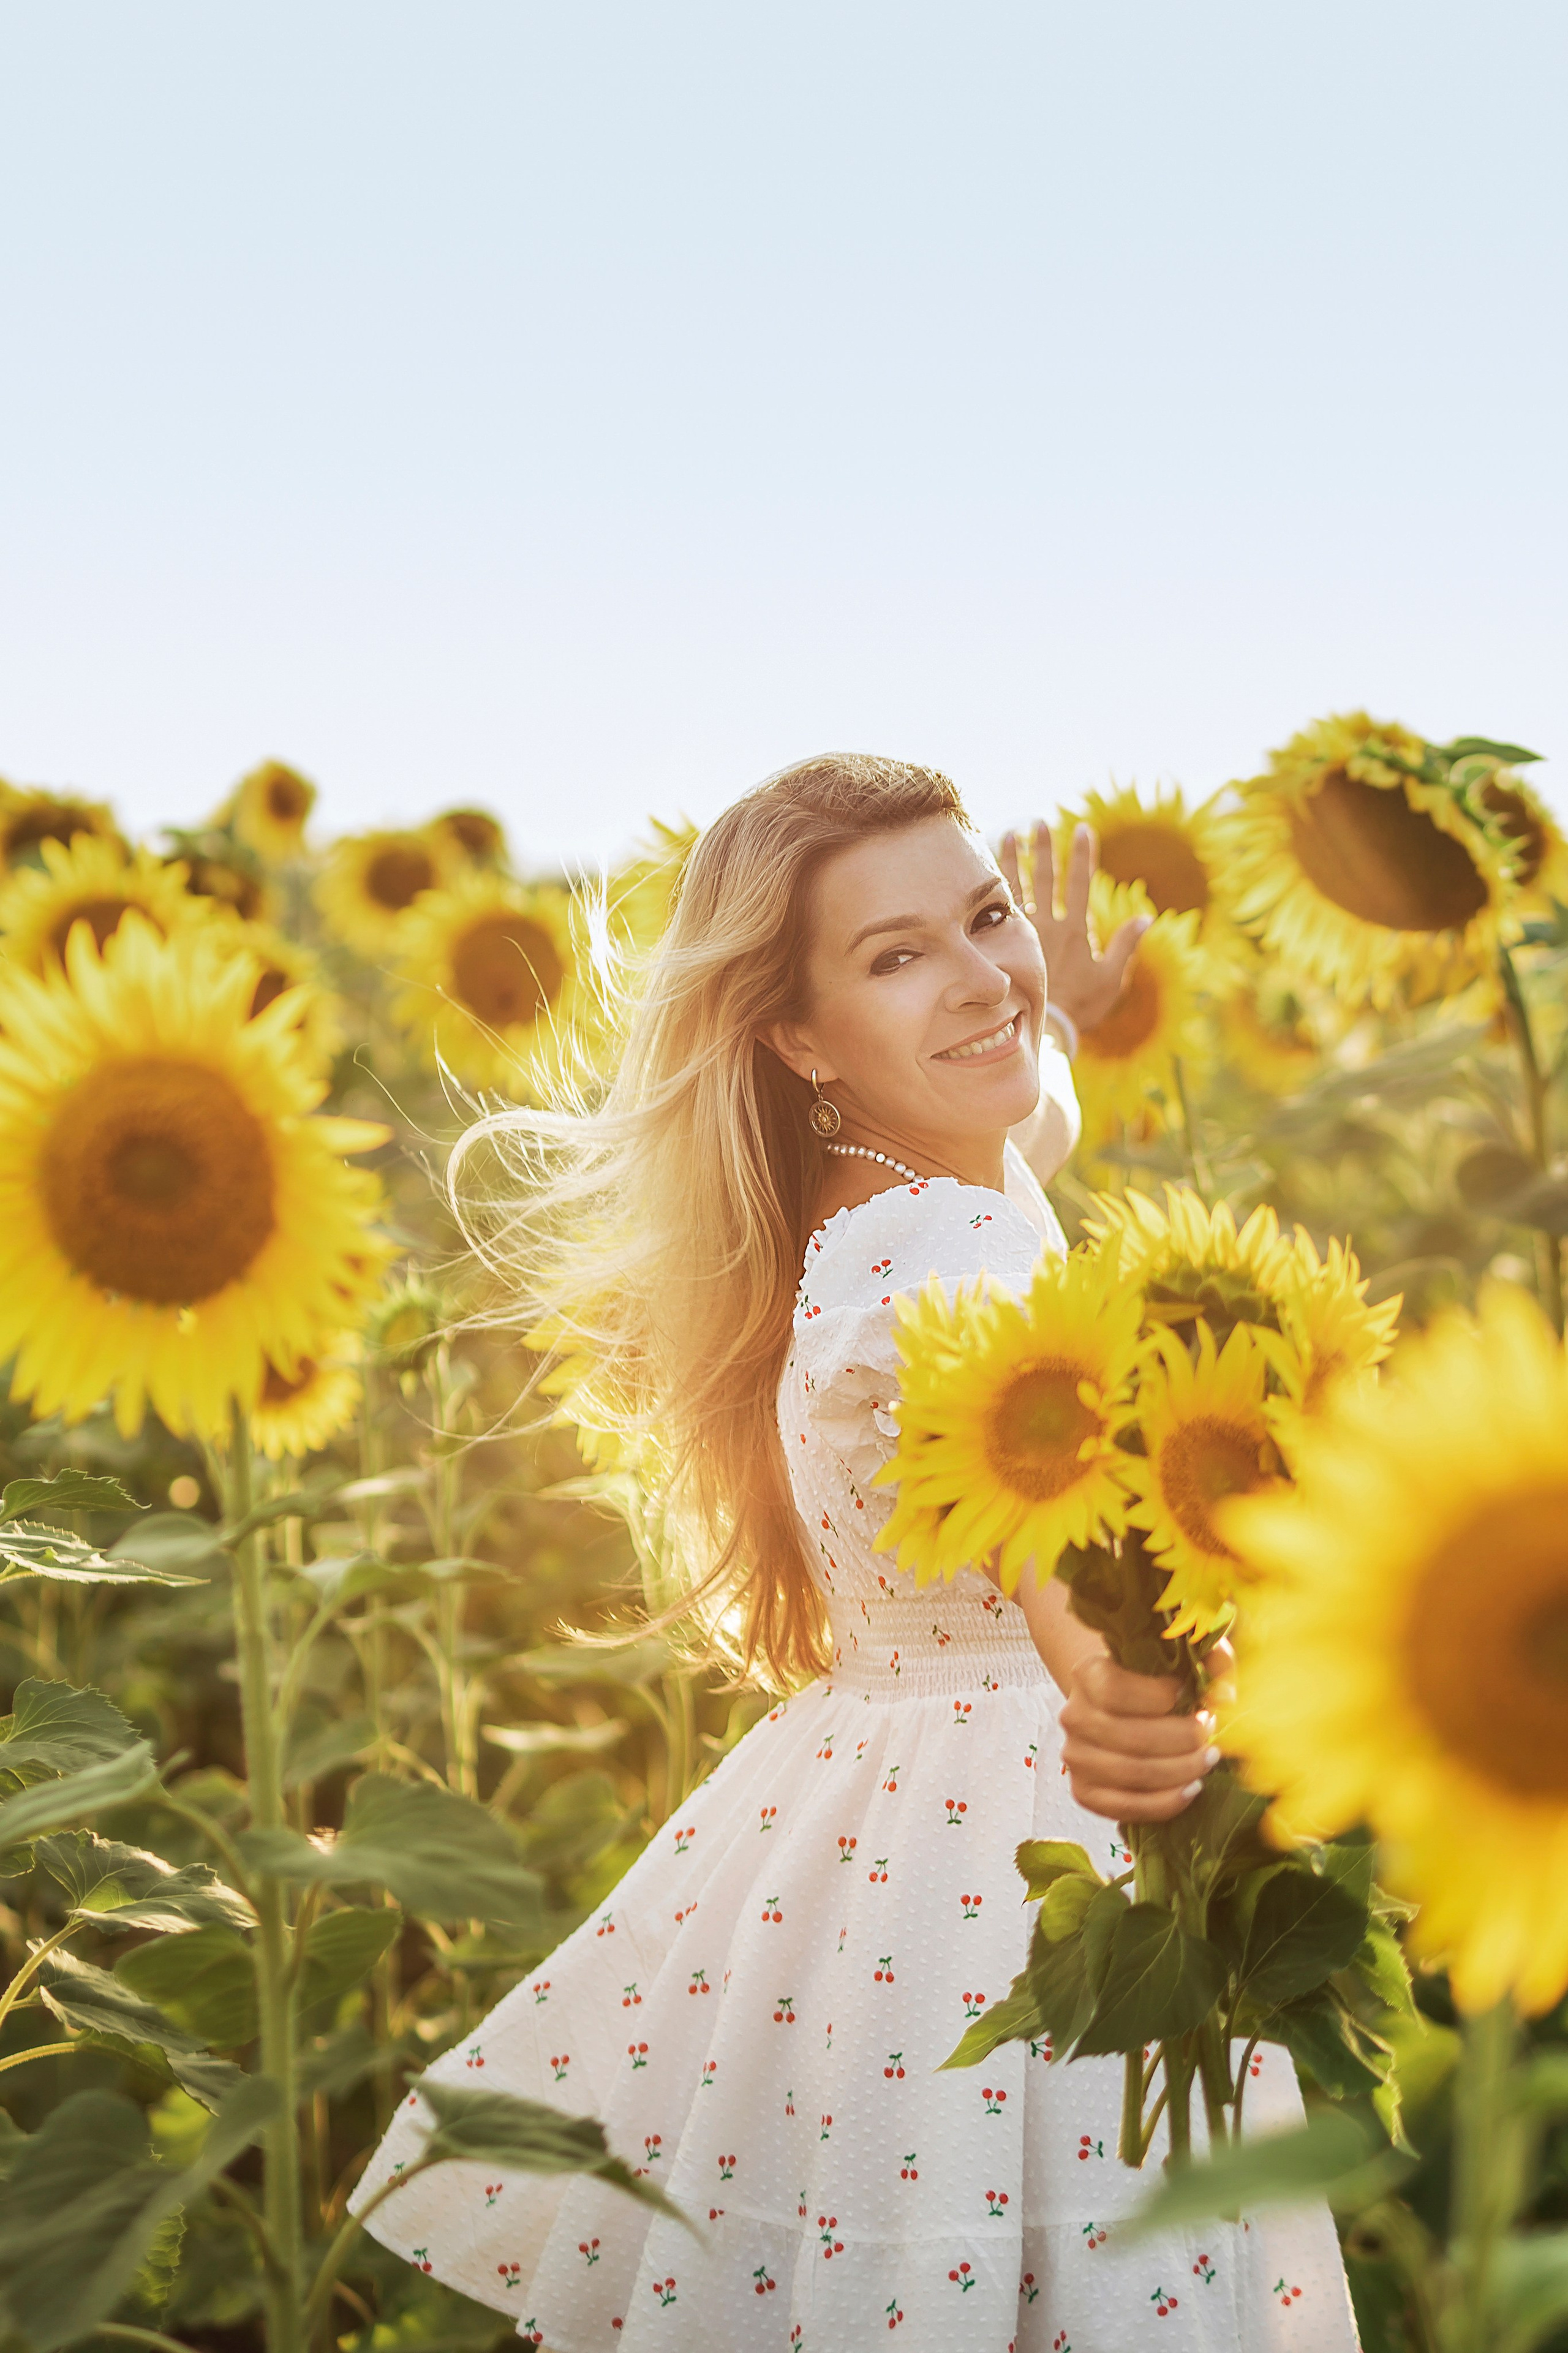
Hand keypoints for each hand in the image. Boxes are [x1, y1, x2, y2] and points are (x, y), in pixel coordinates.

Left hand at [1001, 820, 1149, 1037]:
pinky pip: (999, 909)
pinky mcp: (1009, 943)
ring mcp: (1026, 933)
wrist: (1046, 1029)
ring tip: (1011, 833)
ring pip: (1019, 888)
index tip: (1083, 829)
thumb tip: (1147, 917)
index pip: (1080, 884)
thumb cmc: (1082, 1007)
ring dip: (1016, 860)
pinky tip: (988, 871)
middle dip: (1045, 848)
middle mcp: (1049, 926)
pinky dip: (996, 888)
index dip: (1083, 856)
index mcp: (1076, 931)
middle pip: (1047, 878)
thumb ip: (1126, 945)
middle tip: (1039, 822)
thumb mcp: (1111, 979)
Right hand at [1058, 1654, 1218, 1822]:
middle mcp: (1073, 1716)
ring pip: (1130, 1773)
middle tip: (1211, 1732)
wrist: (1120, 1708)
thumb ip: (1211, 1660)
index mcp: (1087, 1674)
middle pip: (1129, 1737)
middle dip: (1182, 1739)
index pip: (1115, 1691)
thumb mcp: (1181, 1656)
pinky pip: (1124, 1807)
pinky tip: (1191, 1789)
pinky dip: (1164, 1803)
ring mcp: (1075, 1757)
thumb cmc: (1154, 1679)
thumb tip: (1224, 1698)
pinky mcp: (1084, 1792)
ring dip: (1180, 1770)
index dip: (1158, 1697)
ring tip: (1208, 1760)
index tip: (1190, 1694)